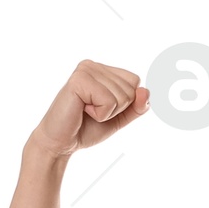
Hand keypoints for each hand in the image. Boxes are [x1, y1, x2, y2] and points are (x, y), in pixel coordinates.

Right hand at [30, 61, 149, 158]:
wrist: (62, 142)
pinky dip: (100, 114)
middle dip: (117, 109)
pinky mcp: (79, 80)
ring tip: (87, 111)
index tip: (102, 108)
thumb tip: (146, 91)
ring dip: (107, 113)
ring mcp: (86, 70)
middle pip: (131, 89)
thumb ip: (136, 107)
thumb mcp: (118, 118)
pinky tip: (83, 110)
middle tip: (93, 112)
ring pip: (122, 96)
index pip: (135, 82)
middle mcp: (94, 65)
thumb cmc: (86, 128)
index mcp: (102, 70)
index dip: (125, 104)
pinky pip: (109, 101)